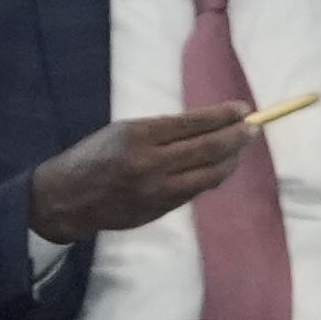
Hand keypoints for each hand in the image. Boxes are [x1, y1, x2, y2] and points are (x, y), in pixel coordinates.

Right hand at [26, 106, 255, 241]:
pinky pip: (194, 191)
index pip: (193, 123)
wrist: (67, 198)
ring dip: (230, 161)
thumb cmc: (94, 156)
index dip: (223, 116)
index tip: (243, 109)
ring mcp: (157, 190)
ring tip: (240, 149)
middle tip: (253, 129)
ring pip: (209, 175)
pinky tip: (218, 168)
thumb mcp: (123, 131)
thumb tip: (208, 127)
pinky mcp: (160, 210)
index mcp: (139, 135)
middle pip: (208, 149)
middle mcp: (151, 163)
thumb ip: (162, 131)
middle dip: (236, 138)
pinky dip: (210, 177)